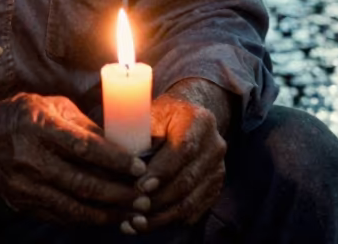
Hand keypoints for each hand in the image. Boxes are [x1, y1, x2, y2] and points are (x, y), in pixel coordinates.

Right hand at [0, 93, 144, 225]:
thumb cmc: (18, 115)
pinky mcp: (21, 202)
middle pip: (82, 183)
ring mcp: (24, 185)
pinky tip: (105, 216)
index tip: (139, 167)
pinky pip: (60, 215)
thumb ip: (83, 125)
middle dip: (118, 193)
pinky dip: (86, 218)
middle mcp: (30, 158)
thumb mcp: (49, 106)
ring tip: (131, 213)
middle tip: (144, 197)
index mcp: (38, 126)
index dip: (114, 160)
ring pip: (73, 206)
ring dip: (107, 212)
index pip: (84, 148)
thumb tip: (119, 143)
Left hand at [126, 85, 229, 232]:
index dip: (161, 171)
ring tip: (135, 222)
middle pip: (186, 181)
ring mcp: (217, 170)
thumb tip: (121, 164)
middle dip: (157, 199)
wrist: (190, 117)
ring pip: (190, 202)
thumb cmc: (162, 115)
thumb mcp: (150, 114)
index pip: (183, 150)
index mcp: (199, 122)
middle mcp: (214, 147)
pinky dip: (168, 221)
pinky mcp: (214, 188)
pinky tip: (146, 224)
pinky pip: (192, 211)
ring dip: (160, 216)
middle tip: (132, 207)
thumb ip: (138, 135)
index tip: (139, 186)